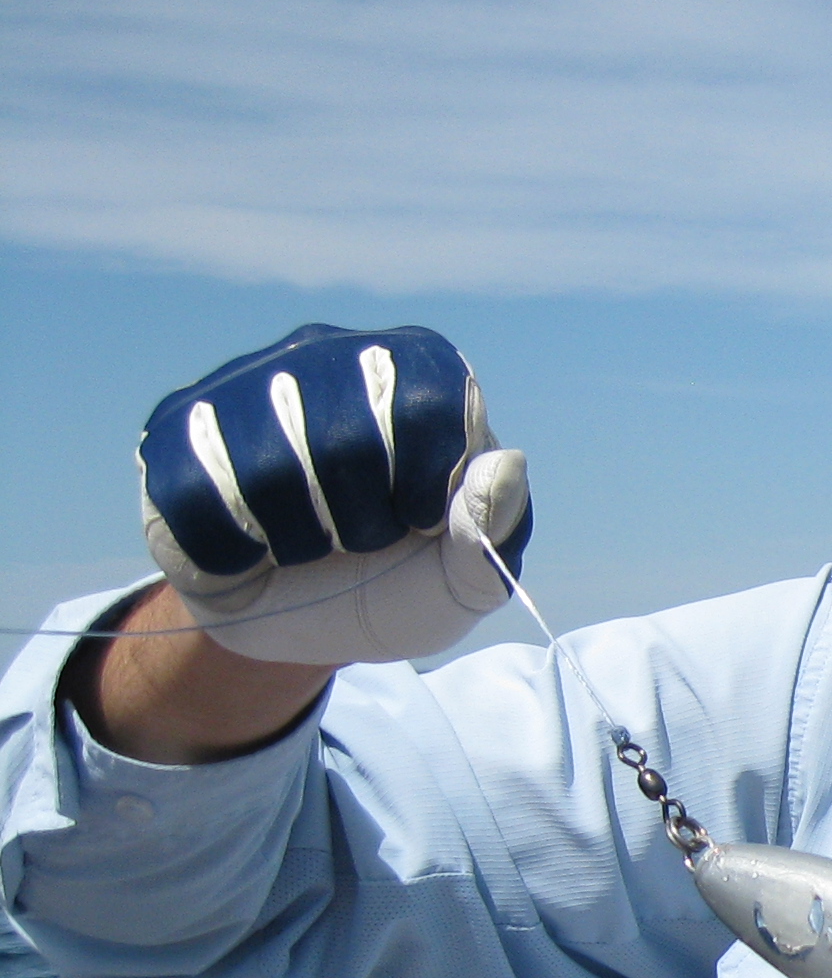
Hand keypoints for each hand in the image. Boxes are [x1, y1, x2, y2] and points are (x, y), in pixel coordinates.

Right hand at [138, 323, 531, 665]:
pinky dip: (235, 550)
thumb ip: (496, 531)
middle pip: (347, 439)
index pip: (430, 405)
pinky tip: (251, 545)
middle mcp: (331, 355)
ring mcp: (247, 382)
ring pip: (269, 468)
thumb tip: (508, 465)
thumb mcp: (461, 581)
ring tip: (307, 542)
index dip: (428, 489)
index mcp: (418, 373)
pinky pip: (197, 497)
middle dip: (362, 522)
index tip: (421, 523)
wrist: (295, 623)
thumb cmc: (392, 585)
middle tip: (360, 538)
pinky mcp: (177, 426)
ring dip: (299, 539)